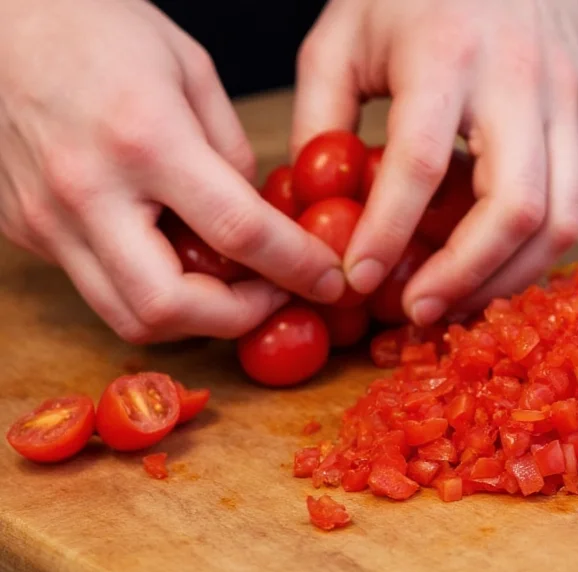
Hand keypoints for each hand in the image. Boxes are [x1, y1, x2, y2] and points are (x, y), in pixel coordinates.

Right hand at [0, 0, 345, 343]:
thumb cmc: (99, 26)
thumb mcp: (191, 70)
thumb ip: (230, 154)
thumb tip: (254, 220)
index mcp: (144, 137)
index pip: (238, 231)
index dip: (296, 268)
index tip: (329, 281)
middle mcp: (88, 190)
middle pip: (169, 307)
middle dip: (236, 318)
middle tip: (273, 297)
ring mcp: (47, 219)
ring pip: (127, 316)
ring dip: (192, 318)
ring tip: (229, 286)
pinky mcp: (27, 231)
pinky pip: (99, 286)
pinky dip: (149, 289)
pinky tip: (174, 258)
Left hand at [292, 0, 577, 324]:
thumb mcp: (341, 38)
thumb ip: (319, 119)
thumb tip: (316, 206)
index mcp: (449, 54)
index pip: (420, 164)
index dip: (387, 234)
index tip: (357, 280)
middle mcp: (523, 81)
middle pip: (513, 209)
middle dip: (462, 277)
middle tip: (415, 311)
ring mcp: (569, 102)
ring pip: (558, 222)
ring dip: (503, 279)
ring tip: (451, 302)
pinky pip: (570, 207)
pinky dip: (526, 252)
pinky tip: (484, 265)